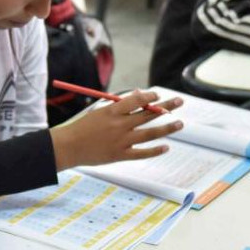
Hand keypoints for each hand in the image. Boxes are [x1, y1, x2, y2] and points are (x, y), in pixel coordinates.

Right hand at [50, 90, 183, 170]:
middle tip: (180, 101)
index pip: (137, 100)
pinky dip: (155, 150)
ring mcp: (121, 141)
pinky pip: (142, 153)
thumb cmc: (82, 127)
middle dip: (166, 106)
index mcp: (112, 111)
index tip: (158, 95)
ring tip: (180, 123)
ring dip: (167, 128)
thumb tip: (139, 96)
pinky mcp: (120, 155)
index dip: (150, 96)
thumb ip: (119, 106)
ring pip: (150, 133)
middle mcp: (119, 125)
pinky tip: (165, 147)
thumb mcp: (99, 111)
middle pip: (148, 114)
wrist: (69, 147)